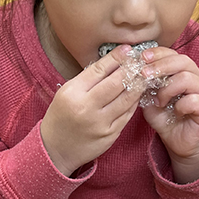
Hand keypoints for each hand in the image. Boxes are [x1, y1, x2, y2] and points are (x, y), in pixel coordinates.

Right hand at [40, 45, 141, 175]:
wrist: (55, 149)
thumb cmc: (61, 116)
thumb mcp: (67, 92)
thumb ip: (87, 79)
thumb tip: (112, 62)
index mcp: (73, 93)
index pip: (98, 70)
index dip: (115, 58)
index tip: (127, 49)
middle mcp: (87, 108)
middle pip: (115, 83)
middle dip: (130, 69)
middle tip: (140, 60)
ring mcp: (100, 123)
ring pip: (126, 99)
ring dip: (137, 85)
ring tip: (143, 75)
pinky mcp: (110, 135)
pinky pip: (127, 115)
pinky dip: (133, 102)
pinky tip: (136, 94)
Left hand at [140, 47, 198, 182]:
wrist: (177, 143)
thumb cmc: (165, 117)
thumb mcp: (150, 98)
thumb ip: (145, 85)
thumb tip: (134, 72)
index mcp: (183, 71)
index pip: (173, 54)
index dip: (158, 53)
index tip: (142, 57)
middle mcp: (197, 78)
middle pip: (183, 61)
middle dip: (161, 65)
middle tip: (144, 74)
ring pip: (188, 78)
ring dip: (168, 88)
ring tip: (159, 100)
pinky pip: (195, 100)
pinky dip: (180, 104)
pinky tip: (175, 111)